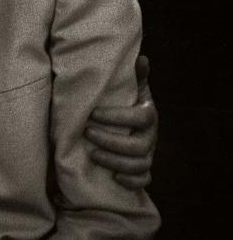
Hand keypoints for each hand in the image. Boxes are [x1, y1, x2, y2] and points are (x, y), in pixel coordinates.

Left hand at [86, 55, 157, 188]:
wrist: (130, 126)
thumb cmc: (125, 104)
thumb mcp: (129, 88)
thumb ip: (134, 75)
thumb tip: (142, 57)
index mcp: (148, 114)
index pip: (141, 117)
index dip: (118, 117)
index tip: (93, 113)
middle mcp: (150, 137)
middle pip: (138, 146)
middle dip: (111, 141)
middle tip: (87, 133)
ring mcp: (148, 155)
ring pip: (139, 165)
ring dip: (114, 161)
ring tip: (92, 154)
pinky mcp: (142, 170)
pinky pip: (142, 181)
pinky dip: (130, 181)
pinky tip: (114, 177)